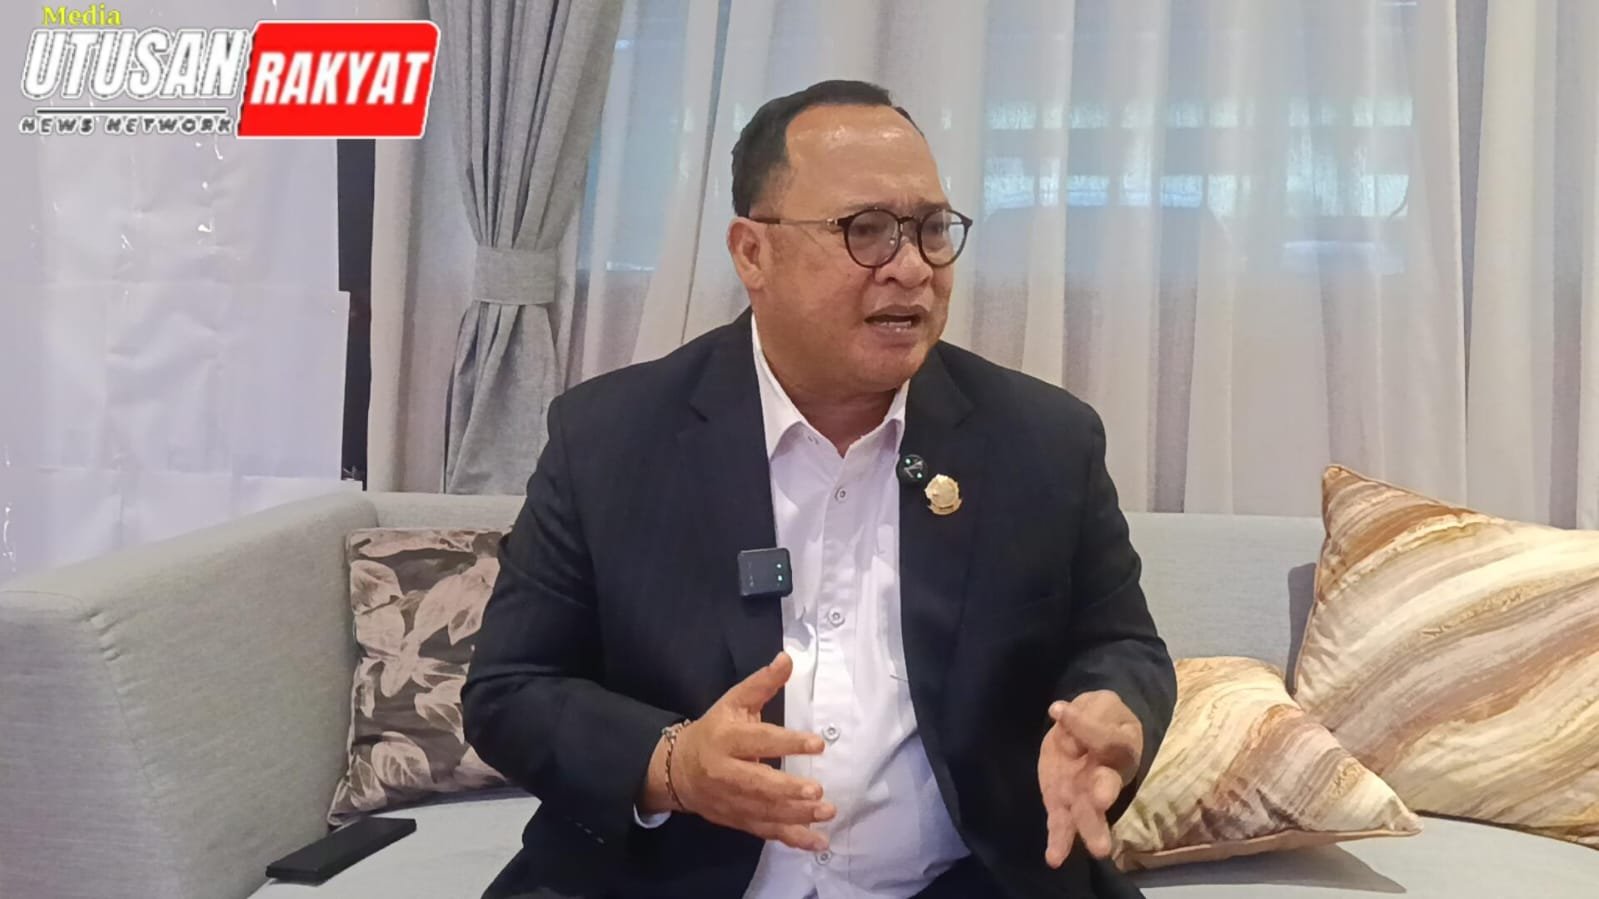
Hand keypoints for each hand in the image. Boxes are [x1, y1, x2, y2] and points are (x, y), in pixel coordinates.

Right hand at [672, 652, 834, 850]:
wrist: (676, 770)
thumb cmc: (714, 730)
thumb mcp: (733, 702)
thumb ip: (762, 684)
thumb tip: (788, 659)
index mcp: (726, 739)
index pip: (760, 740)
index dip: (788, 742)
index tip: (818, 744)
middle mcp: (727, 772)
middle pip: (758, 783)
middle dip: (788, 790)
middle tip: (817, 790)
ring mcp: (731, 801)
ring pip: (764, 811)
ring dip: (797, 815)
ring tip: (826, 812)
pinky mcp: (738, 820)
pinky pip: (766, 831)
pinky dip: (792, 838)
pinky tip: (817, 842)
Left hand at [1038, 690, 1142, 866]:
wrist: (1089, 729)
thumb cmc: (1103, 716)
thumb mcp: (1102, 703)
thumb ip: (1089, 713)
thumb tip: (1061, 715)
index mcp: (1121, 746)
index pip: (1105, 739)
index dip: (1084, 727)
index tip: (1058, 711)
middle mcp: (1107, 774)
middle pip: (1106, 786)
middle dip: (1103, 795)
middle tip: (1102, 801)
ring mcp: (1084, 792)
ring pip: (1088, 813)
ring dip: (1090, 829)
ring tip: (1098, 850)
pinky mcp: (1062, 802)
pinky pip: (1062, 824)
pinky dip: (1060, 841)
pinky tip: (1054, 858)